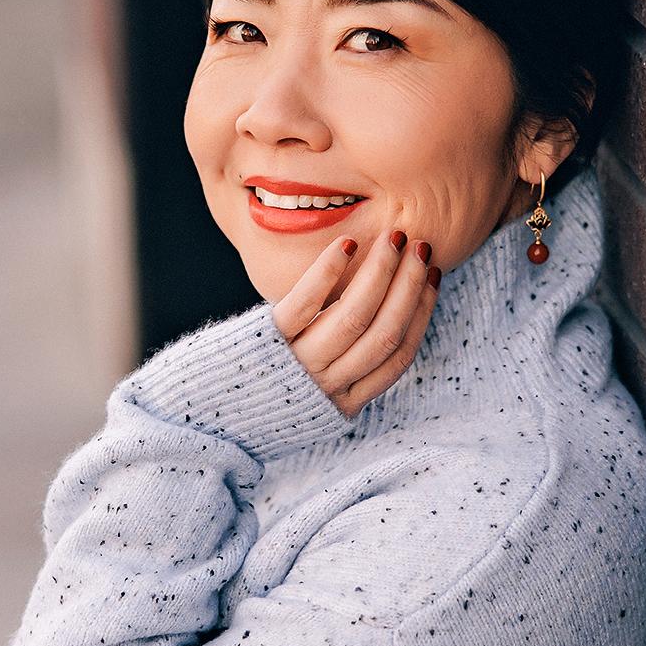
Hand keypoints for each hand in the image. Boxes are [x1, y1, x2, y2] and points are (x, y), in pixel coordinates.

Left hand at [272, 228, 440, 418]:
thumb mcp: (316, 389)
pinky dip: (329, 272)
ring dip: (380, 274)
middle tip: (420, 247)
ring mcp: (299, 365)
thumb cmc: (270, 385)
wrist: (212, 406)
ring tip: (394, 239)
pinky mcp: (269, 341)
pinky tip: (347, 245)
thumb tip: (389, 305)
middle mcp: (327, 387)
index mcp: (346, 401)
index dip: (421, 312)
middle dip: (409, 287)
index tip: (433, 274)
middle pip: (384, 334)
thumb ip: (348, 361)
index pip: (398, 356)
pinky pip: (305, 304)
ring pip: (354, 318)